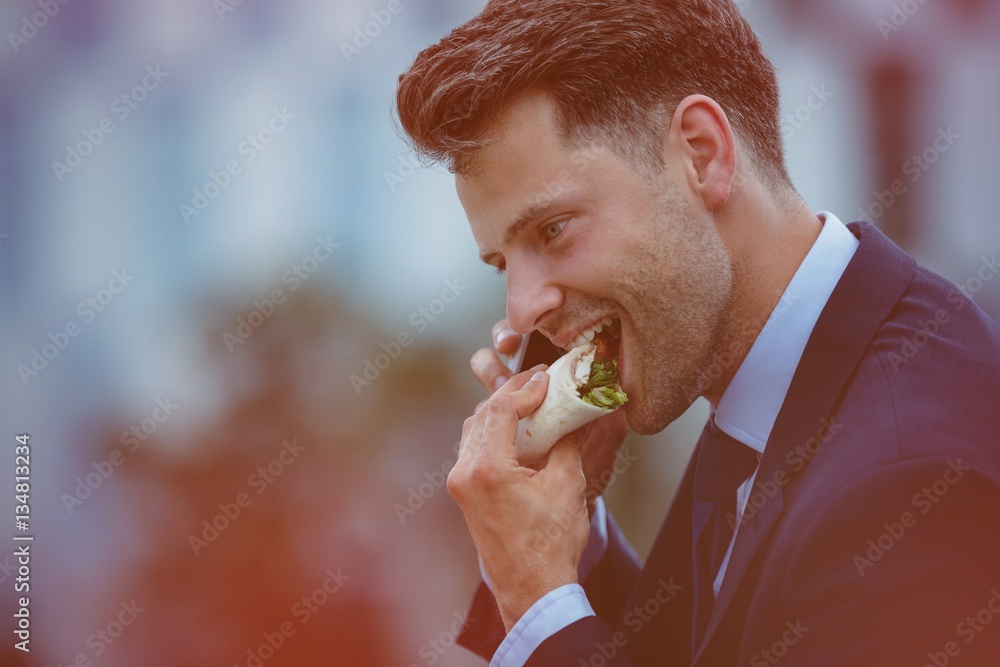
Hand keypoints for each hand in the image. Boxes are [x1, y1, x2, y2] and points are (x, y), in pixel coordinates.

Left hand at [448, 368, 589, 631]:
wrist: (532, 590)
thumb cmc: (551, 544)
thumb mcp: (566, 484)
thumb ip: (567, 442)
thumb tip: (574, 415)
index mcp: (487, 469)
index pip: (500, 409)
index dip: (525, 388)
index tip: (546, 378)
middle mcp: (465, 473)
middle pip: (483, 414)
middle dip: (511, 394)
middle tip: (539, 382)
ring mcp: (460, 485)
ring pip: (474, 429)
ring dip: (500, 412)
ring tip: (530, 402)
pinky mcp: (464, 494)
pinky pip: (474, 449)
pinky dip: (494, 433)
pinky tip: (518, 430)